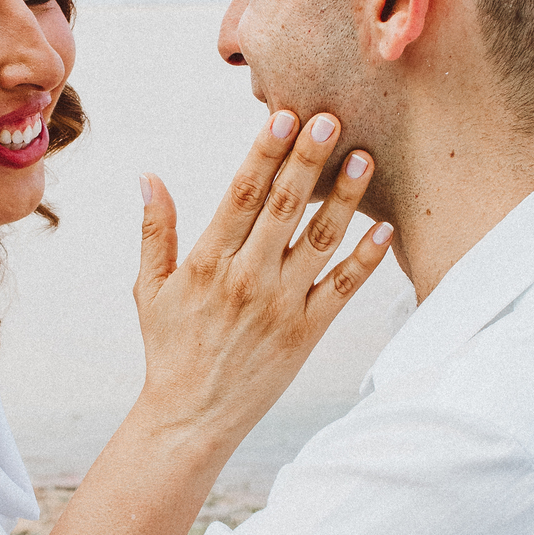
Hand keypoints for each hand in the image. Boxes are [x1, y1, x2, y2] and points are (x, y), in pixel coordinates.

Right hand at [134, 111, 390, 453]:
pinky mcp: (305, 333)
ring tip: (365, 158)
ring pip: (318, 242)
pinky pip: (341, 289)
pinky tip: (384, 227)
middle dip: (309, 160)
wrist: (190, 416)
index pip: (241, 196)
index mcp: (207, 262)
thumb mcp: (150, 289)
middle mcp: (245, 279)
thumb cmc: (169, 348)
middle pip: (283, 209)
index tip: (284, 117)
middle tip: (333, 118)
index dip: (264, 154)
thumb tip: (149, 176)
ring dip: (344, 199)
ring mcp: (279, 306)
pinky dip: (365, 259)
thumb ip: (155, 230)